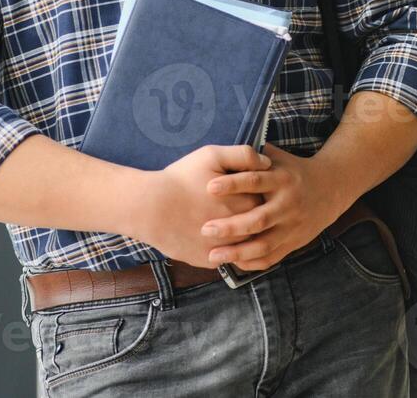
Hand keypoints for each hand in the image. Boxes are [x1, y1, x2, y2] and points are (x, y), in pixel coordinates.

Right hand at [132, 145, 268, 267]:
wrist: (150, 207)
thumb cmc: (180, 179)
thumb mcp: (211, 156)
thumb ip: (243, 155)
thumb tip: (266, 163)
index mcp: (245, 202)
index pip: (266, 201)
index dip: (257, 195)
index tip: (249, 191)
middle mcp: (240, 229)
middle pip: (258, 225)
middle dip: (252, 217)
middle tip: (240, 208)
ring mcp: (225, 248)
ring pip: (244, 246)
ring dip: (242, 237)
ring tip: (233, 225)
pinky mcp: (209, 261)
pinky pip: (226, 259)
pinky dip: (227, 252)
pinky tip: (220, 240)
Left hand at [198, 143, 346, 270]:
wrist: (330, 189)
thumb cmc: (294, 171)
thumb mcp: (279, 158)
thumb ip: (255, 156)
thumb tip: (227, 148)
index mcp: (281, 179)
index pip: (255, 181)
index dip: (232, 184)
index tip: (209, 186)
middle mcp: (288, 204)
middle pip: (258, 219)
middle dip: (231, 226)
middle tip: (206, 229)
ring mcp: (292, 226)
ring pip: (264, 244)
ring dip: (238, 251)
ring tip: (213, 255)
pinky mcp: (294, 242)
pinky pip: (272, 257)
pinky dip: (252, 262)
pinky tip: (233, 262)